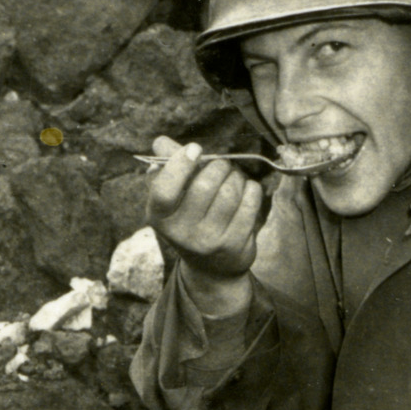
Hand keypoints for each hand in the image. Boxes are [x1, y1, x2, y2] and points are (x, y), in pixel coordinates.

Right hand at [145, 140, 264, 287]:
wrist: (212, 266)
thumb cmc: (191, 220)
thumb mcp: (174, 199)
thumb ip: (168, 168)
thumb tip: (160, 142)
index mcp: (159, 217)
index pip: (164, 190)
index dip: (180, 165)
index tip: (195, 149)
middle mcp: (180, 233)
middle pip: (204, 185)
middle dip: (218, 166)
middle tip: (221, 166)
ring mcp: (209, 242)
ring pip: (230, 191)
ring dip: (236, 177)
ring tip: (233, 180)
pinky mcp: (235, 244)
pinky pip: (250, 201)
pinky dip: (251, 189)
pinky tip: (245, 193)